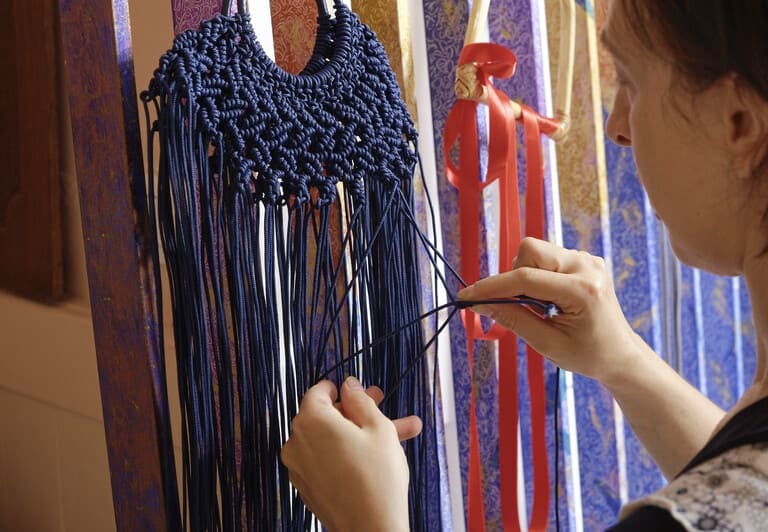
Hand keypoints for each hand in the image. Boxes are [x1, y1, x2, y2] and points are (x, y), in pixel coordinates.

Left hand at [280, 378, 420, 531]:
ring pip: (332, 439)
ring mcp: (299, 467)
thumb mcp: (377, 427)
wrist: (370, 528)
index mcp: (311, 421)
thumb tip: (349, 385)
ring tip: (398, 432)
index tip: (359, 391)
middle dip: (357, 411)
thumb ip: (360, 400)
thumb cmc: (376, 478)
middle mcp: (297, 442)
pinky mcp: (307, 486)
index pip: (318, 392)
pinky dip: (348, 453)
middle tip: (381, 406)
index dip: (341, 389)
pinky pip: (327, 460)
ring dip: (361, 433)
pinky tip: (377, 455)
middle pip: (327, 416)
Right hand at [458, 237, 643, 384]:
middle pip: (530, 250)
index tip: (467, 296)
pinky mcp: (584, 259)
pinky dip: (537, 276)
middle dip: (513, 276)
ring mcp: (587, 259)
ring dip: (525, 277)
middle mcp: (586, 266)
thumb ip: (513, 319)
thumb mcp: (547, 344)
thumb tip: (480, 303)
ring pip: (535, 252)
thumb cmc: (588, 355)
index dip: (491, 287)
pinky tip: (548, 300)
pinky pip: (546, 257)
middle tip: (515, 306)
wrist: (620, 354)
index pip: (525, 278)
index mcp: (582, 290)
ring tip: (538, 307)